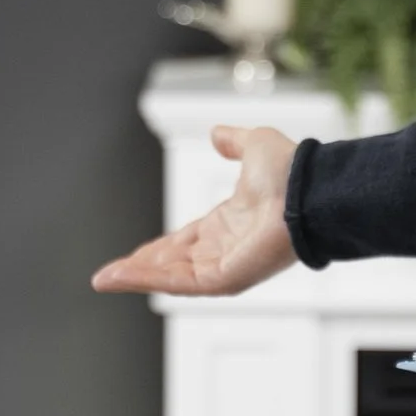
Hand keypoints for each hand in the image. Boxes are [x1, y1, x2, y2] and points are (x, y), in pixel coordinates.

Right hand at [91, 124, 301, 296]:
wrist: (311, 188)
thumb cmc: (292, 171)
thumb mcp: (253, 145)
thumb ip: (232, 142)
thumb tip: (216, 133)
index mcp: (230, 223)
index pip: (186, 241)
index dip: (158, 247)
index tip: (135, 253)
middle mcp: (227, 249)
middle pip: (174, 263)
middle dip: (140, 268)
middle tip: (108, 274)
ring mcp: (227, 267)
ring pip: (172, 277)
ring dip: (137, 276)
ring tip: (104, 279)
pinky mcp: (227, 278)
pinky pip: (181, 282)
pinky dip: (148, 279)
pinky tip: (122, 276)